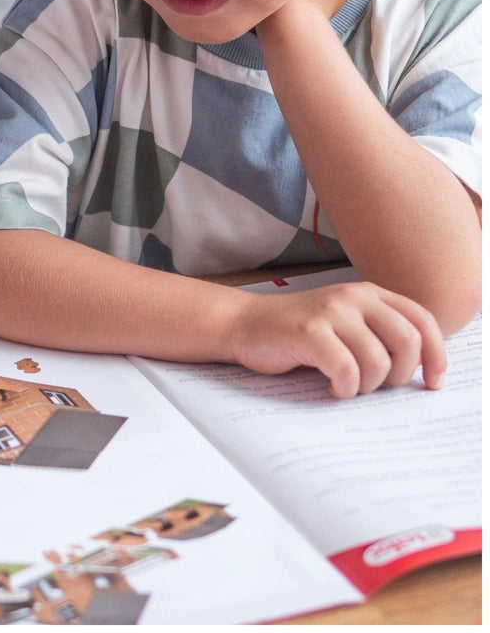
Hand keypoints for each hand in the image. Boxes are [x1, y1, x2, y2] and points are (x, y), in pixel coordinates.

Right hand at [226, 281, 445, 398]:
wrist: (245, 324)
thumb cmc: (299, 332)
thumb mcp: (346, 323)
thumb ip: (379, 333)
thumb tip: (422, 369)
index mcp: (368, 293)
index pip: (423, 320)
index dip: (437, 355)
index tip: (433, 383)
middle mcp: (352, 296)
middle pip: (407, 342)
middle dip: (399, 375)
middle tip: (379, 386)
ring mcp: (330, 312)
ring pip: (378, 362)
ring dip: (367, 386)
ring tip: (348, 385)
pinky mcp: (309, 332)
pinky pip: (347, 371)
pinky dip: (344, 388)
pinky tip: (332, 386)